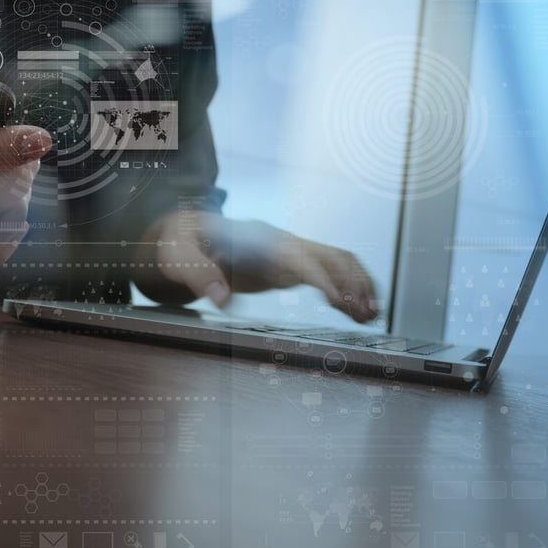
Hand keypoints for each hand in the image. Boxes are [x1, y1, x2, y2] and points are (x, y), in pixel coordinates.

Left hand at [135, 211, 376, 322]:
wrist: (180, 232)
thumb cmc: (178, 240)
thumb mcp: (176, 253)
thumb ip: (195, 272)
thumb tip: (221, 297)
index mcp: (257, 238)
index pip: (299, 256)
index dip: (322, 277)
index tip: (338, 300)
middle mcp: (279, 242)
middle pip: (330, 256)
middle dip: (353, 282)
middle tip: (367, 313)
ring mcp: (286, 253)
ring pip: (335, 263)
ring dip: (357, 285)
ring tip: (371, 314)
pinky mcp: (285, 267)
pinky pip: (325, 273)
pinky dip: (344, 289)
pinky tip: (353, 309)